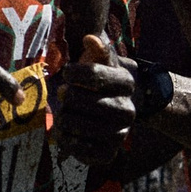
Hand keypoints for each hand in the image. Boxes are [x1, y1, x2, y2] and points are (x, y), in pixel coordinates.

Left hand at [56, 34, 137, 166]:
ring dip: (63, 118)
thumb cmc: (104, 79)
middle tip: (65, 94)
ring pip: (75, 125)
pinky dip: (68, 142)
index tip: (68, 72)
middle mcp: (127, 110)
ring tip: (65, 113)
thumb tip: (90, 39)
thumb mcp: (104, 61)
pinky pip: (83, 151)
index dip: (72, 72)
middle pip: (78, 100)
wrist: (120, 106)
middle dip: (65, 96)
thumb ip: (98, 49)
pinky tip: (67, 132)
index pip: (92, 74)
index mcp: (126, 84)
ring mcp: (120, 133)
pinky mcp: (110, 152)